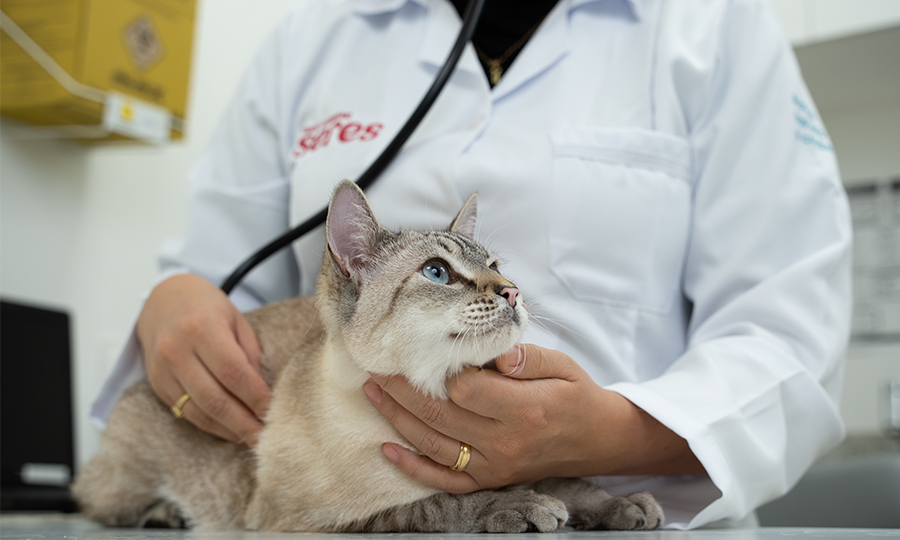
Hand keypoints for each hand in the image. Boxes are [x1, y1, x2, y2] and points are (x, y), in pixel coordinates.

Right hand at [137, 274, 269, 445]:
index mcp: (201, 328)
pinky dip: (212, 426)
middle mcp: (177, 351)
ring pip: (199, 411)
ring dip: (229, 429)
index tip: (275, 412)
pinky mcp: (157, 386)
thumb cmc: (206, 308)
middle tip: (267, 437)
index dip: (255, 397)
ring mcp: (163, 371)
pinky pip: (186, 413)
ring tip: (252, 438)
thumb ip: (250, 354)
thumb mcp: (236, 319)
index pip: (233, 372)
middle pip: (215, 398)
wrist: (162, 300)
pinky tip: (231, 430)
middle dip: (244, 423)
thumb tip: (263, 392)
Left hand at [365, 344, 701, 492]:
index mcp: (524, 409)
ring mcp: (494, 466)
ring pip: (433, 444)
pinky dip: (412, 467)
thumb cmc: (578, 396)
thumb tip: (493, 352)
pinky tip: (387, 448)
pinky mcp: (489, 480)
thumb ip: (527, 357)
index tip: (421, 348)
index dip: (439, 369)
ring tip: (373, 392)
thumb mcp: (562, 366)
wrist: (599, 440)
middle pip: (440, 414)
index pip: (466, 389)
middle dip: (402, 388)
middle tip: (377, 364)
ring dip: (397, 418)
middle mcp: (505, 442)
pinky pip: (443, 479)